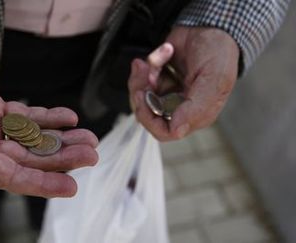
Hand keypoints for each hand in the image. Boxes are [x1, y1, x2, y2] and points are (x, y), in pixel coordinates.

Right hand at [0, 56, 98, 196]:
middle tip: (91, 154)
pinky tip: (68, 116)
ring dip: (60, 139)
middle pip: (27, 158)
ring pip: (31, 139)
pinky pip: (25, 117)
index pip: (6, 176)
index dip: (38, 182)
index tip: (70, 187)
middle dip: (60, 158)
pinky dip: (47, 118)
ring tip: (89, 138)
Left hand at [129, 26, 239, 140]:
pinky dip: (148, 64)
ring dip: (142, 76)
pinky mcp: (159, 80)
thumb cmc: (218, 51)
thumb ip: (196, 107)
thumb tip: (176, 130)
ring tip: (153, 61)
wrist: (211, 25)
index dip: (149, 117)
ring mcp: (168, 93)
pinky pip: (142, 80)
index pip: (164, 131)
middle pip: (147, 114)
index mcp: (196, 114)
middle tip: (145, 72)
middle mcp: (180, 107)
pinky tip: (163, 53)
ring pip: (140, 97)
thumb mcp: (214, 78)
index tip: (143, 95)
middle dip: (141, 92)